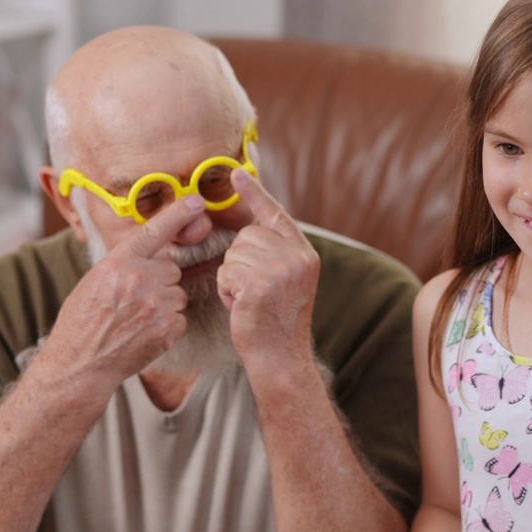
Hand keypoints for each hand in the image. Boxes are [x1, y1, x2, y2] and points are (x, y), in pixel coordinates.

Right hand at [44, 195, 208, 392]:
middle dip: (160, 283)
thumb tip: (146, 252)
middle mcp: (140, 277)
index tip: (197, 202)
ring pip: (177, 295)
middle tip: (135, 302)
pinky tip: (145, 335)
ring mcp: (156, 303)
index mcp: (119, 261)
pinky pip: (180, 319)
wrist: (81, 363)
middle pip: (171, 269)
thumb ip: (122, 264)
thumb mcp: (94, 280)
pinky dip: (168, 327)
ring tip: (137, 321)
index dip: (178, 214)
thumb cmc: (82, 322)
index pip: (154, 230)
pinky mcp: (168, 327)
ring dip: (164, 306)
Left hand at [217, 169, 319, 370]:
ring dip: (232, 279)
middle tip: (253, 291)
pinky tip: (242, 307)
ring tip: (249, 301)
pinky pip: (227, 273)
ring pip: (234, 255)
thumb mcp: (287, 281)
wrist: (281, 358)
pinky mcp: (260, 284)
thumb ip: (276, 253)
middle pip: (246, 236)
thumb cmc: (276, 323)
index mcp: (305, 253)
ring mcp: (280, 270)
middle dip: (240, 262)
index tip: (237, 173)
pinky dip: (227, 291)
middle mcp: (297, 257)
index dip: (254, 193)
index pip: (275, 214)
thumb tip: (250, 229)